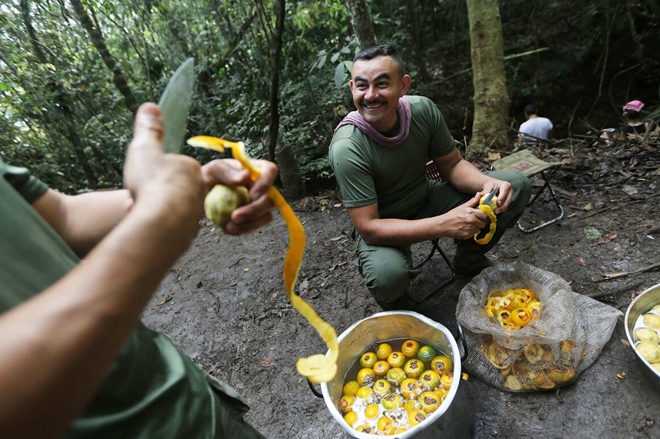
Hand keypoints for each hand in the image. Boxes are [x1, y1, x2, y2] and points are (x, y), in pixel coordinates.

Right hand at [123, 103, 204, 235]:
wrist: (160, 222)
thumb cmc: (153, 183)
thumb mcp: (145, 148)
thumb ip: (148, 129)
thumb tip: (150, 107)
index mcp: (192, 170)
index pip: (174, 168)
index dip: (155, 173)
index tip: (144, 178)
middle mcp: (199, 192)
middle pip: (172, 190)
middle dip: (153, 193)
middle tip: (138, 196)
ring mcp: (195, 214)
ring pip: (169, 210)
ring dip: (151, 210)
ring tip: (137, 211)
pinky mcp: (187, 235)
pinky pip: (168, 229)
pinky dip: (154, 226)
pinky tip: (141, 225)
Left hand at [201, 159, 276, 234]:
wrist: (202, 195)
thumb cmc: (209, 178)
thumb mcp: (214, 170)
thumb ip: (227, 171)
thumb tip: (245, 177)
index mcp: (255, 170)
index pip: (270, 171)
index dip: (265, 184)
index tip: (251, 195)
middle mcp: (261, 187)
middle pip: (270, 199)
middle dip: (254, 210)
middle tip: (235, 216)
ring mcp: (259, 204)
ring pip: (266, 216)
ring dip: (249, 223)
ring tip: (229, 224)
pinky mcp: (253, 218)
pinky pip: (255, 226)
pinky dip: (242, 229)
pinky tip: (228, 228)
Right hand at [442, 194, 487, 238]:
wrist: (443, 224)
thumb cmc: (453, 215)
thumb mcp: (463, 206)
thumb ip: (473, 201)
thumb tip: (480, 194)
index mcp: (471, 212)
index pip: (484, 215)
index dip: (482, 216)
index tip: (478, 216)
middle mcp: (471, 220)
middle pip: (483, 223)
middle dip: (479, 222)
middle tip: (473, 221)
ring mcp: (469, 228)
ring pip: (478, 229)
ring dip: (475, 228)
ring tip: (468, 225)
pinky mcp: (467, 235)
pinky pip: (473, 234)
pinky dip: (470, 232)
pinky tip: (465, 229)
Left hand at [480, 180, 512, 214]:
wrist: (493, 187)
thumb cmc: (491, 185)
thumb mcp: (487, 187)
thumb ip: (484, 192)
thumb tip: (478, 197)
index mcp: (506, 185)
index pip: (505, 191)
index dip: (502, 197)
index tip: (498, 203)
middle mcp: (509, 191)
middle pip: (508, 200)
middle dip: (502, 206)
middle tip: (496, 211)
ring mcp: (509, 197)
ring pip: (507, 205)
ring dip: (501, 209)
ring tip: (495, 212)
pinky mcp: (507, 202)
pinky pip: (505, 207)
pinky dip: (500, 210)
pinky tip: (495, 212)